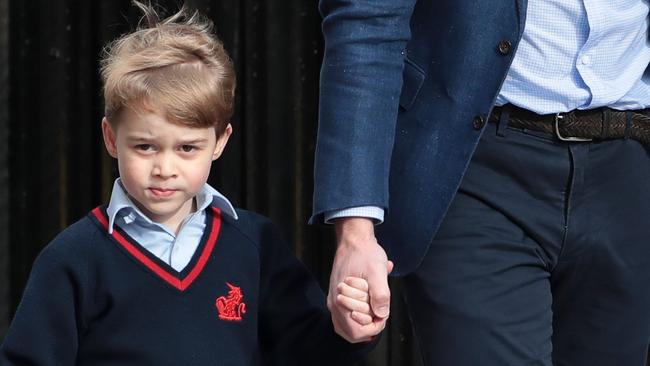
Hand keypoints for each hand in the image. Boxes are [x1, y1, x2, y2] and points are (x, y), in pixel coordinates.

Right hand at [328, 217, 393, 342]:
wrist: (353, 240)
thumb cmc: (365, 253)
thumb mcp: (377, 271)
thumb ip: (380, 294)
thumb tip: (381, 314)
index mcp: (340, 301)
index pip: (356, 332)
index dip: (373, 327)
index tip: (383, 313)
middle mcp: (334, 305)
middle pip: (352, 333)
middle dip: (369, 323)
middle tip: (378, 308)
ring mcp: (334, 302)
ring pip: (348, 327)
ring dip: (364, 320)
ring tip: (373, 306)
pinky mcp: (337, 297)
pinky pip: (346, 317)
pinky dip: (359, 314)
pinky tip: (368, 302)